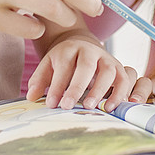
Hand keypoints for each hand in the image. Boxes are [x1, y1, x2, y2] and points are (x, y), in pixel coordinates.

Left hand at [26, 36, 140, 111]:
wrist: (82, 47)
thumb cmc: (63, 62)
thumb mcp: (48, 66)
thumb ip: (39, 80)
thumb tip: (32, 97)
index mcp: (69, 49)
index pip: (63, 65)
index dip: (57, 85)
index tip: (51, 104)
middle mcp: (89, 50)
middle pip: (86, 66)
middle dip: (76, 87)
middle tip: (67, 106)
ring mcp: (106, 58)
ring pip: (107, 71)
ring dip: (99, 90)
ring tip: (89, 107)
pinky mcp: (118, 67)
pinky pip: (123, 79)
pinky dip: (119, 93)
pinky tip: (110, 108)